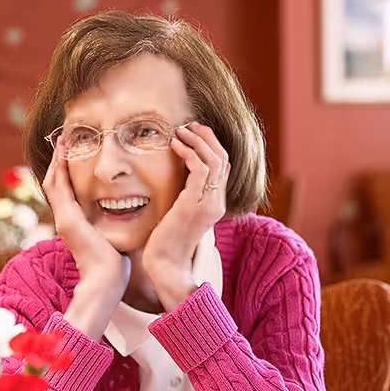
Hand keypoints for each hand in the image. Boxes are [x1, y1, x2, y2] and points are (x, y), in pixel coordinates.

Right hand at [43, 141, 129, 338]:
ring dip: (57, 160)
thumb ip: (115, 228)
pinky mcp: (66, 219)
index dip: (67, 174)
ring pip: (53, 182)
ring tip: (62, 140)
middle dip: (58, 162)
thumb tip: (130, 219)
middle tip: (62, 141)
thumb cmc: (116, 266)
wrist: (107, 281)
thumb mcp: (114, 240)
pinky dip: (59, 168)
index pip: (68, 193)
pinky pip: (58, 187)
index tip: (73, 156)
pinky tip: (64, 152)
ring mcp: (63, 219)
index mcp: (76, 225)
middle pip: (56, 185)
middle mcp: (66, 220)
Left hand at [143, 122, 230, 310]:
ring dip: (198, 140)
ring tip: (180, 131)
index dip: (210, 146)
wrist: (165, 265)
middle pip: (224, 160)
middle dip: (207, 137)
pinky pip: (200, 169)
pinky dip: (189, 152)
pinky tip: (175, 145)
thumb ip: (182, 198)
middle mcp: (217, 203)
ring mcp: (209, 204)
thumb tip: (174, 182)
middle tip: (189, 125)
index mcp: (215, 205)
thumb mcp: (178, 215)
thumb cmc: (165, 244)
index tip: (193, 133)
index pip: (222, 168)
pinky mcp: (195, 204)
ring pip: (215, 160)